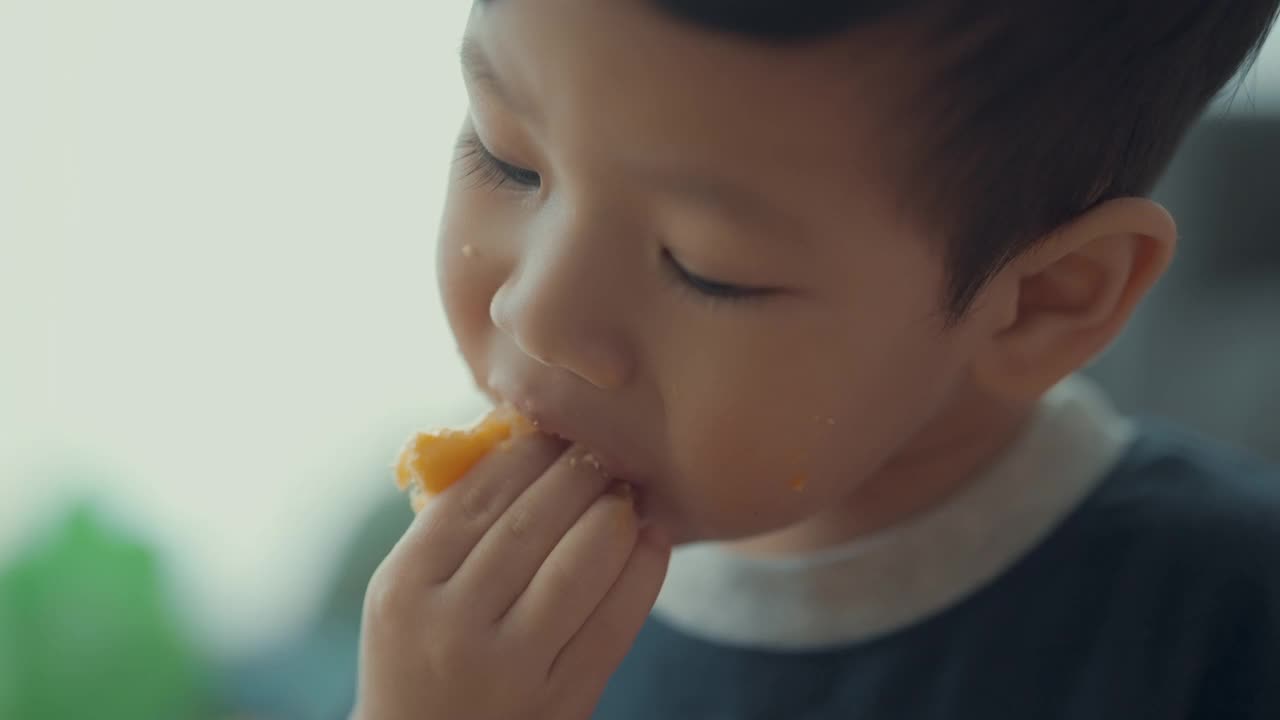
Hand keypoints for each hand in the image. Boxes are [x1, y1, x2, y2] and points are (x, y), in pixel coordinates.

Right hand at [353, 434, 670, 719]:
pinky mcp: (561, 702)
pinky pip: (615, 621)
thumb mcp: (406, 594)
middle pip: (531, 521)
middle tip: (606, 448)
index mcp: (404, 585)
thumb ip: (452, 528)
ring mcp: (509, 668)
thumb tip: (522, 438)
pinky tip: (650, 540)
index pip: (476, 494)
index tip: (557, 428)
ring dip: (613, 515)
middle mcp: (452, 624)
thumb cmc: (418, 656)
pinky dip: (642, 572)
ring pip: (578, 565)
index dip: (526, 451)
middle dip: (578, 473)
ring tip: (626, 491)